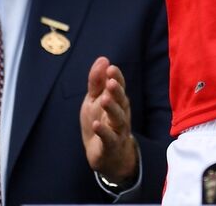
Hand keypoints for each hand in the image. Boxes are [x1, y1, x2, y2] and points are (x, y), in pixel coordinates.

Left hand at [80, 56, 138, 184]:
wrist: (106, 156)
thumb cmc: (100, 123)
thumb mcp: (94, 101)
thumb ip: (96, 81)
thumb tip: (103, 59)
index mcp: (117, 100)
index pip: (119, 86)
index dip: (116, 77)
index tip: (111, 68)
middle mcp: (121, 113)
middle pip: (121, 100)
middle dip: (117, 91)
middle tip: (111, 82)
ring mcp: (117, 130)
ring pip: (118, 118)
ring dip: (112, 108)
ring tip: (105, 99)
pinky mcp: (111, 145)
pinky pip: (109, 138)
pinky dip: (103, 132)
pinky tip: (97, 125)